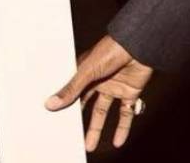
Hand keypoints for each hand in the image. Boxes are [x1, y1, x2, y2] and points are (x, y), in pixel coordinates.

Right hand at [44, 34, 154, 151]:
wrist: (139, 44)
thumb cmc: (112, 50)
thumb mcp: (87, 71)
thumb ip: (71, 89)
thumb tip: (50, 104)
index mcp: (85, 73)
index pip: (72, 94)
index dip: (64, 107)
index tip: (53, 122)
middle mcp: (98, 81)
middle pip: (85, 106)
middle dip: (78, 121)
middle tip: (69, 137)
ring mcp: (114, 87)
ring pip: (103, 112)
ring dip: (97, 129)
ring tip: (89, 145)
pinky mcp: (130, 92)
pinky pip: (126, 113)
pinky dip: (123, 127)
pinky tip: (118, 141)